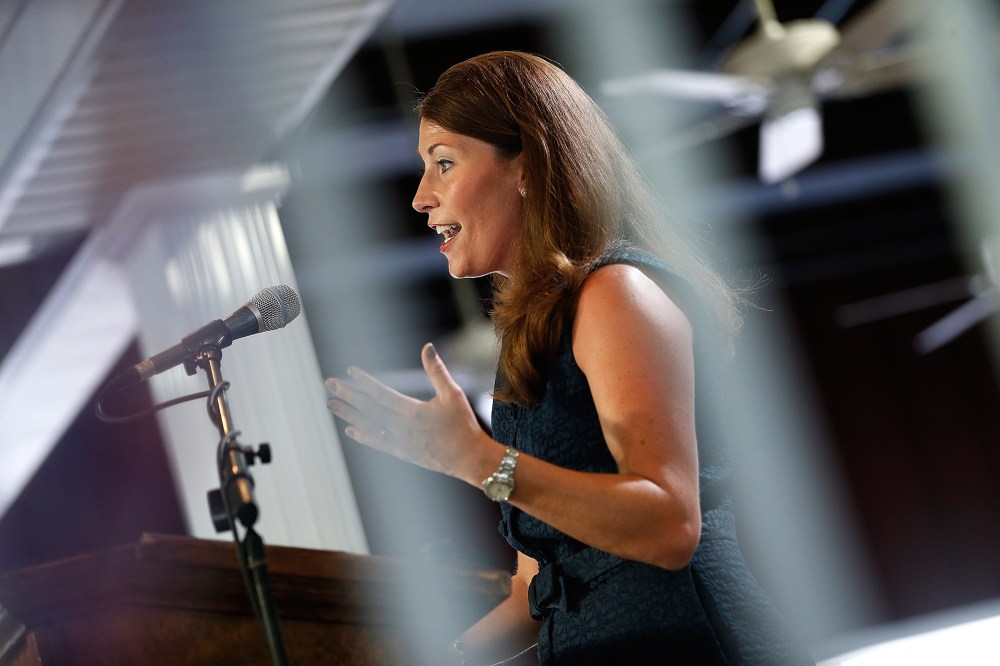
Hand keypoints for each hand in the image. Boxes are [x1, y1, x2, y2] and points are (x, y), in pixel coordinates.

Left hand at [326, 343, 494, 481]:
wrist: (469, 459)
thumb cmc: (463, 425)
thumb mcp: (453, 394)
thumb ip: (437, 371)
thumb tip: (427, 347)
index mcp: (413, 412)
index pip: (382, 395)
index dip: (365, 382)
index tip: (350, 371)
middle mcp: (401, 428)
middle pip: (369, 409)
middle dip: (348, 395)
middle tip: (329, 384)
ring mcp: (399, 443)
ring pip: (368, 426)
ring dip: (348, 414)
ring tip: (331, 404)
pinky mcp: (402, 453)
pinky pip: (377, 443)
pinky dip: (362, 436)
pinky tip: (350, 429)